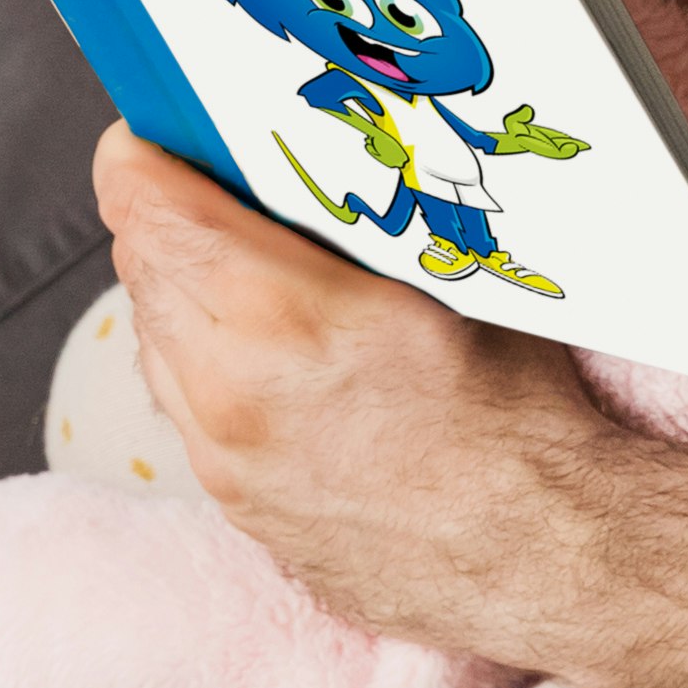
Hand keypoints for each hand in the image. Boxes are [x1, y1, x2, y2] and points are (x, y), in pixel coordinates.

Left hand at [94, 129, 634, 660]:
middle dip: (165, 217)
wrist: (546, 555)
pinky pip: (184, 409)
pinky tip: (261, 352)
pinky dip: (203, 364)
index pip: (151, 210)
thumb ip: (352, 224)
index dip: (145, 157)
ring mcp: (225, 461)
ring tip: (237, 266)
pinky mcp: (237, 506)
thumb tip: (306, 162)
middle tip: (204, 184)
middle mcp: (231, 392)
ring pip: (154, 340)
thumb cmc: (520, 418)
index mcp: (285, 317)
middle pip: (142, 267)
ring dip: (180, 292)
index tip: (157, 132)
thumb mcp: (450, 279)